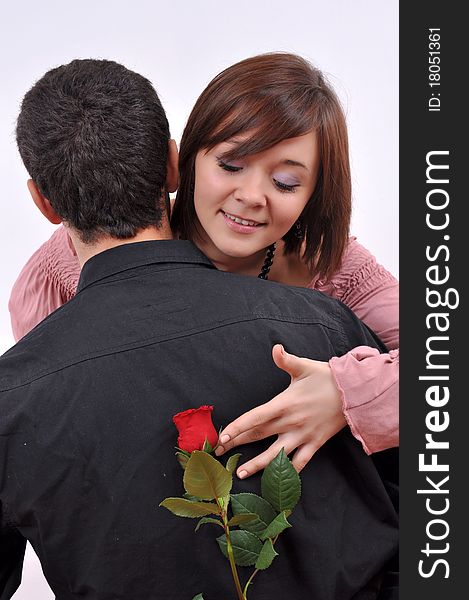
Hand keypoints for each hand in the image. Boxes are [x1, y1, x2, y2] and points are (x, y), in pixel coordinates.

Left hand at [215, 344, 345, 476]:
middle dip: (238, 444)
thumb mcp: (305, 366)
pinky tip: (276, 480)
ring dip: (258, 466)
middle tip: (219, 452)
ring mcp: (303, 436)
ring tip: (241, 473)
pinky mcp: (315, 444)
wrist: (355, 393)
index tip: (223, 436)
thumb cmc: (327, 378)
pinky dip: (288, 472)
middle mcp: (291, 422)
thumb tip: (275, 348)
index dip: (238, 427)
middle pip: (259, 436)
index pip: (255, 418)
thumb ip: (286, 360)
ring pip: (276, 456)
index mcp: (285, 403)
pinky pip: (300, 463)